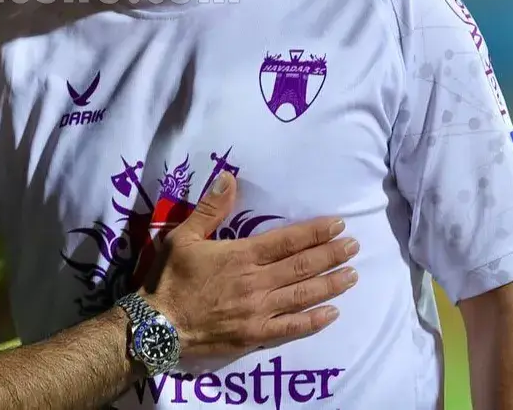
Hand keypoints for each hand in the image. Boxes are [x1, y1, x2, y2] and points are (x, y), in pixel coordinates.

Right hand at [140, 173, 358, 357]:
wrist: (158, 324)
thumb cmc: (169, 277)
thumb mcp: (183, 236)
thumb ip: (210, 209)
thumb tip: (229, 177)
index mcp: (241, 256)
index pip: (287, 241)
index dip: (315, 232)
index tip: (338, 225)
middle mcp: (257, 282)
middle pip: (302, 266)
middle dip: (331, 254)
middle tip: (354, 246)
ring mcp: (259, 311)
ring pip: (304, 295)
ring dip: (330, 284)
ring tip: (352, 275)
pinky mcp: (256, 335)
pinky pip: (292, 327)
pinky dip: (315, 320)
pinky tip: (331, 312)